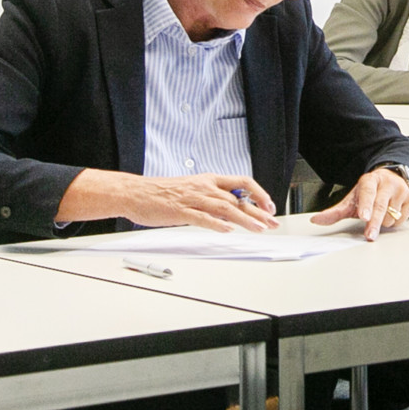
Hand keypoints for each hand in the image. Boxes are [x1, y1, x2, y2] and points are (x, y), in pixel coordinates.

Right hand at [57, 169, 277, 231]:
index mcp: (209, 180)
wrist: (135, 192)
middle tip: (273, 222)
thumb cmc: (162, 193)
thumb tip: (231, 207)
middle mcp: (204, 187)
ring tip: (259, 228)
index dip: (259, 193)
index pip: (242, 182)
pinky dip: (217, 224)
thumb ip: (211, 196)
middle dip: (259, 211)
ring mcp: (193, 199)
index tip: (269, 205)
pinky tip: (228, 230)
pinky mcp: (181, 211)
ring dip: (245, 219)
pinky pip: (202, 218)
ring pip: (226, 208)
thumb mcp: (192, 188)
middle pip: (238, 198)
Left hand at [309, 167, 408, 241]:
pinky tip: (392, 213)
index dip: (365, 205)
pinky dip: (395, 221)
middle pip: (380, 206)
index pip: (367, 192)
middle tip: (370, 235)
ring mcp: (400, 190)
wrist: (392, 179)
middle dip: (374, 222)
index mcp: (370, 180)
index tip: (363, 216)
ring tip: (380, 215)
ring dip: (383, 222)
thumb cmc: (369, 192)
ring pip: (391, 216)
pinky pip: (401, 219)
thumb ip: (335, 211)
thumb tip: (316, 220)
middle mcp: (387, 183)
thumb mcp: (352, 199)